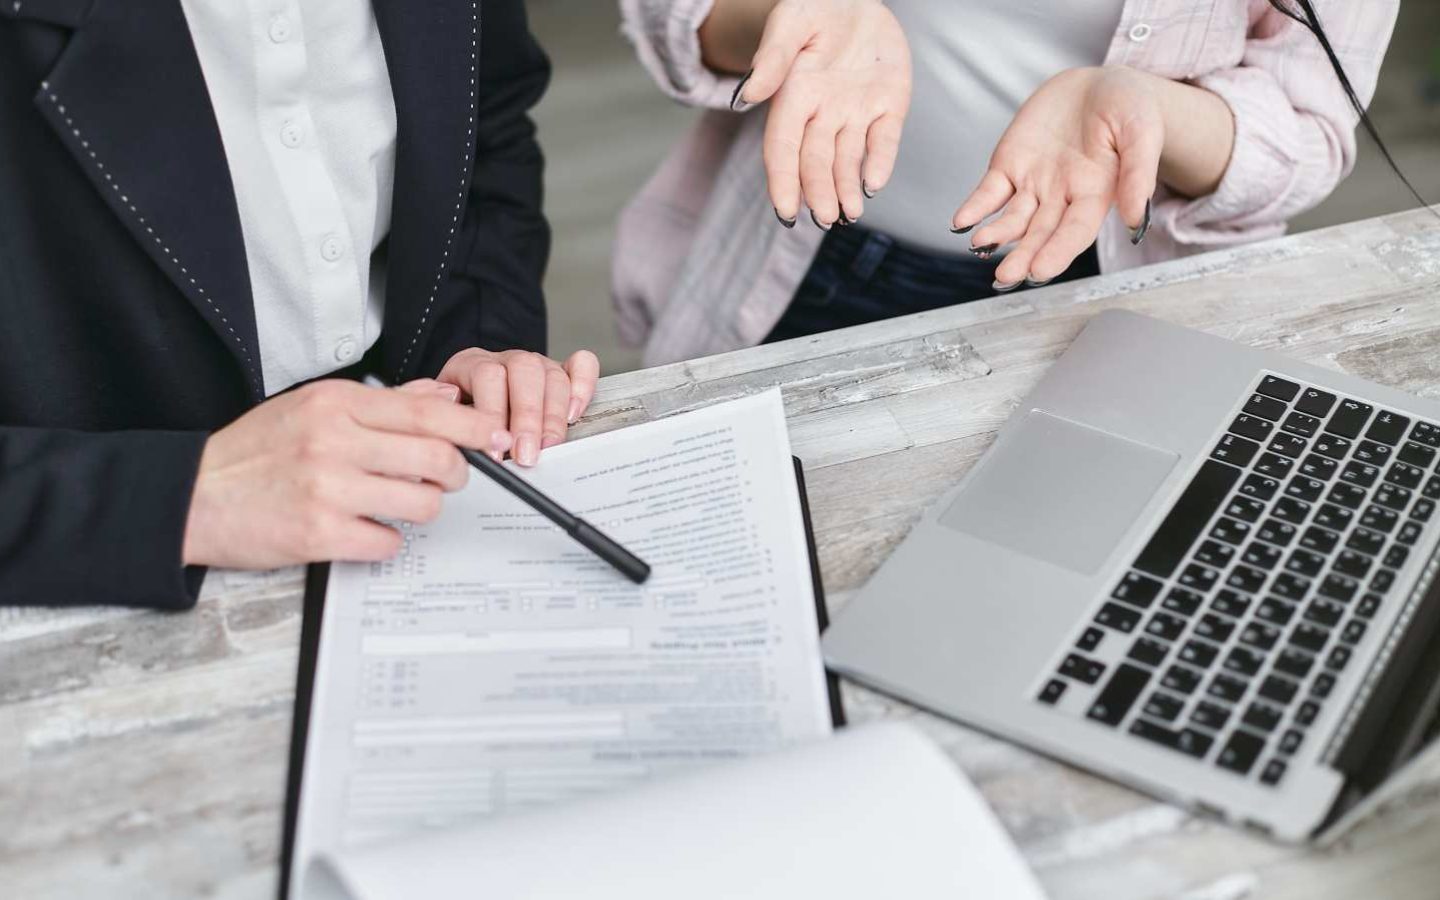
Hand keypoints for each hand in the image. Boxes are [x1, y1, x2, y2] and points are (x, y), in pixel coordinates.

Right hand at [183, 378, 487, 568]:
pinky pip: (388, 541)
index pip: (426, 411)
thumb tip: (442, 396)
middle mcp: (333, 441)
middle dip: (456, 473)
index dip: (472, 425)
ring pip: (422, 502)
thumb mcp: (312, 407)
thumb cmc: (255, 451)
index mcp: (335, 404)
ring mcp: (327, 489)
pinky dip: (386, 540)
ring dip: (422, 508)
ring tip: (398, 504)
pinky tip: (364, 530)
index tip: (493, 435)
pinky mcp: (319, 534)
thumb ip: (381, 403)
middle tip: (447, 478)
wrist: (192, 496)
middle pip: (436, 457)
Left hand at [435, 348, 599, 467]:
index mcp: (471, 364)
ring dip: (553, 416)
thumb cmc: (456, 417)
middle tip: (525, 455)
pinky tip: (575, 414)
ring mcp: (537, 364)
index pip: (487, 377)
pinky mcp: (562, 371)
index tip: (494, 452)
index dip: (492, 415)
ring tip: (548, 447)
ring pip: (553, 375)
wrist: (466, 403)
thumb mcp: (442, 419)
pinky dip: (583, 387)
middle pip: (524, 372)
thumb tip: (461, 443)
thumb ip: (449, 425)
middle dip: (527, 418)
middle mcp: (506, 360)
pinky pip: (582, 365)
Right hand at [732, 0, 911, 228]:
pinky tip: (874, 184)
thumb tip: (747, 97)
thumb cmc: (816, 6)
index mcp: (795, 96)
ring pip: (848, 160)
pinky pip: (885, 140)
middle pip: (816, 162)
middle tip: (825, 219)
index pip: (783, 148)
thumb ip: (774, 59)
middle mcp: (823, 112)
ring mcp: (856, 111)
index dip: (783, 181)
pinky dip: (880, 162)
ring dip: (846, 190)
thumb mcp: (792, 23)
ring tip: (849, 214)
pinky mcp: (889, 106)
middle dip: (819, 193)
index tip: (786, 211)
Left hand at [952, 66, 1164, 288]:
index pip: (1075, 231)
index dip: (1058, 251)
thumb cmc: (1129, 108)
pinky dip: (975, 208)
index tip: (1040, 270)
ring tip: (981, 243)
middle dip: (1023, 255)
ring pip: (1013, 219)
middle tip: (1007, 276)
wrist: (1098, 84)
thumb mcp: (1142, 131)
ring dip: (997, 235)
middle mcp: (1062, 196)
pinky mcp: (1010, 166)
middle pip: (1040, 233)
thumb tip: (1134, 220)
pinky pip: (989, 193)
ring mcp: (1033, 184)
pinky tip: (962, 222)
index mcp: (1096, 194)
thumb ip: (1138, 174)